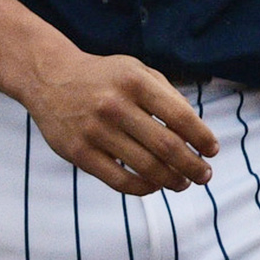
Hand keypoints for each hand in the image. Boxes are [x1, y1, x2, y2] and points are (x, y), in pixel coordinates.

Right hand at [11, 48, 217, 194]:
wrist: (47, 77)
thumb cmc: (103, 77)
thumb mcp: (135, 70)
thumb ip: (168, 95)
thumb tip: (197, 134)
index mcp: (133, 81)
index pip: (181, 117)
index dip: (203, 138)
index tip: (212, 151)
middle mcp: (113, 104)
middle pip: (168, 146)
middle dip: (194, 166)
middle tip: (204, 175)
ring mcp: (94, 130)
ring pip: (147, 168)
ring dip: (173, 180)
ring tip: (182, 183)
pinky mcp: (78, 152)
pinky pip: (120, 181)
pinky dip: (145, 188)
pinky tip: (154, 185)